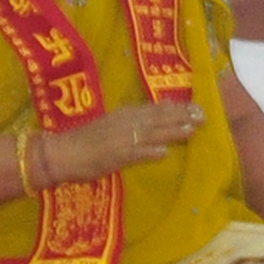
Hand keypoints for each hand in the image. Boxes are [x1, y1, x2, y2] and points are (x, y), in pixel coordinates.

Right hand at [47, 102, 203, 178]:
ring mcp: (120, 140)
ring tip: (191, 130)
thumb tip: (158, 123)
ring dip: (171, 131)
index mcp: (123, 115)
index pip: (154, 110)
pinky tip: (163, 153)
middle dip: (181, 117)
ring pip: (150, 134)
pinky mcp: (112, 156)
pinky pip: (132, 154)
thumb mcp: (111, 127)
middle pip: (157, 119)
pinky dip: (147, 152)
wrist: (60, 153)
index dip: (175, 109)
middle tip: (203, 115)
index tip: (196, 107)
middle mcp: (124, 124)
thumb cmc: (84, 142)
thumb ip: (134, 124)